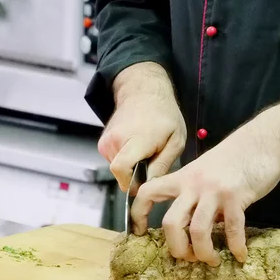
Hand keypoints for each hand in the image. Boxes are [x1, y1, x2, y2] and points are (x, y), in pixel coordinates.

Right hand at [98, 63, 186, 190]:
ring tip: (146, 151)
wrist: (144, 93)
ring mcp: (106, 141)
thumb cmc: (164, 116)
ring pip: (118, 167)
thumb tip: (150, 186)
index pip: (121, 169)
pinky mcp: (103, 142)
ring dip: (132, 166)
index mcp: (136, 140)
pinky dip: (126, 159)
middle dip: (136, 175)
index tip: (144, 184)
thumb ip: (162, 165)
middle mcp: (115, 141)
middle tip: (152, 163)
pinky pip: (114, 160)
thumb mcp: (176, 141)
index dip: (131, 183)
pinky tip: (137, 147)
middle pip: (121, 173)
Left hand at [130, 120, 279, 265]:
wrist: (264, 140)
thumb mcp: (207, 170)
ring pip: (198, 230)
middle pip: (171, 223)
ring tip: (213, 260)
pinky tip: (241, 255)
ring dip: (204, 253)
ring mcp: (214, 190)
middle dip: (178, 248)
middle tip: (190, 257)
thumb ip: (197, 194)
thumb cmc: (236, 156)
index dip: (138, 214)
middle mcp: (194, 184)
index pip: (148, 192)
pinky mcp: (236, 196)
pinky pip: (232, 229)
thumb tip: (195, 225)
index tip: (139, 233)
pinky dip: (236, 247)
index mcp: (183, 177)